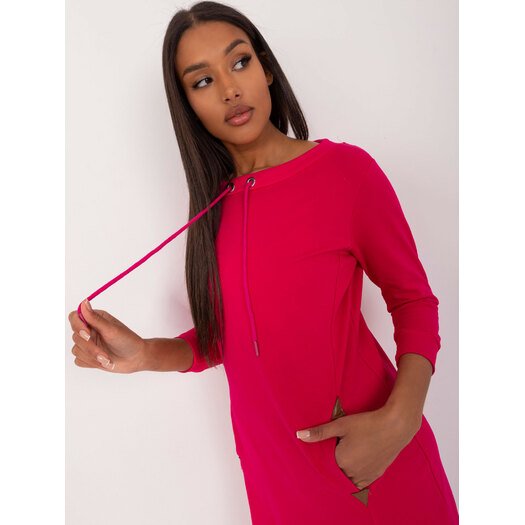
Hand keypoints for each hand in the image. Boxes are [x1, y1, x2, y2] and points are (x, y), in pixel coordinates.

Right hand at [68, 299, 147, 373]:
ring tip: (108, 359)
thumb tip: (84, 302)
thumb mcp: (112, 329)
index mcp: (94, 318)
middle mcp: (89, 329)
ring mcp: (87, 343)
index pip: (74, 317)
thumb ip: (95, 318)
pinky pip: (78, 360)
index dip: (77, 326)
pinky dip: (91, 363)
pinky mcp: (87, 356)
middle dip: (90, 348)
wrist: (135, 359)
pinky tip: (103, 362)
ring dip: (92, 357)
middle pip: (75, 336)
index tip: (88, 334)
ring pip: (76, 350)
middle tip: (104, 354)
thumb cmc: (127, 341)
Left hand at [296, 406, 418, 489]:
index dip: (326, 455)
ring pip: (349, 478)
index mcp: (342, 462)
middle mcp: (353, 473)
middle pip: (338, 472)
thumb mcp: (340, 425)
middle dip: (336, 463)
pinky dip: (358, 474)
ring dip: (346, 470)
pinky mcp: (377, 474)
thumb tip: (299, 435)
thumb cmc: (367, 423)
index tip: (329, 445)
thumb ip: (319, 432)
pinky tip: (359, 461)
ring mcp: (366, 476)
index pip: (326, 464)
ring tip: (350, 453)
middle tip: (340, 447)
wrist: (395, 426)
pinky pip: (362, 481)